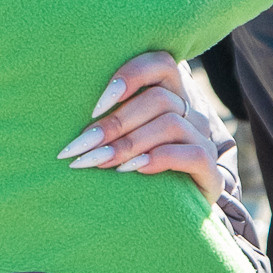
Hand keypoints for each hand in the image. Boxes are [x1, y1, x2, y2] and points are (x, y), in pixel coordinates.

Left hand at [58, 51, 222, 202]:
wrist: (166, 209)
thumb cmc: (128, 163)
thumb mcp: (117, 134)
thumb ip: (105, 114)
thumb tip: (61, 109)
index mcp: (169, 93)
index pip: (161, 63)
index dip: (130, 76)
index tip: (95, 107)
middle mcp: (190, 111)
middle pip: (158, 100)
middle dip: (114, 124)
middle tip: (80, 146)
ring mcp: (203, 139)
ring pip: (170, 124)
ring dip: (128, 144)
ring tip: (99, 162)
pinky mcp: (210, 170)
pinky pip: (192, 153)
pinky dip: (158, 159)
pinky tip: (133, 170)